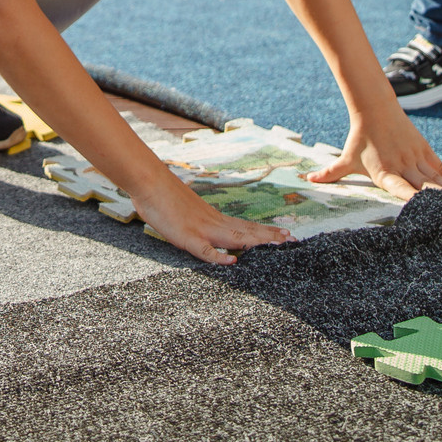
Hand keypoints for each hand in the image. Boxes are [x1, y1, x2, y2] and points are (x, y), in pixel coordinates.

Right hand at [130, 175, 294, 264]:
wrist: (149, 181)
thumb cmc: (163, 195)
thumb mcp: (185, 210)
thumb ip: (196, 219)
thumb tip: (201, 224)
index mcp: (212, 217)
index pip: (244, 225)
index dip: (264, 230)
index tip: (283, 233)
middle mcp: (212, 222)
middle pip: (246, 230)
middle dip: (270, 235)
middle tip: (293, 238)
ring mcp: (201, 229)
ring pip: (234, 237)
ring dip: (257, 241)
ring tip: (277, 243)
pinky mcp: (186, 236)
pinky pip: (204, 250)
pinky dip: (218, 256)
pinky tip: (232, 261)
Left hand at [308, 113, 441, 200]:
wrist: (374, 109)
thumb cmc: (359, 138)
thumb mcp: (346, 158)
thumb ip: (330, 173)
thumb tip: (308, 181)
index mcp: (384, 172)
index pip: (399, 188)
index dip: (410, 198)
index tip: (420, 207)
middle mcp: (401, 166)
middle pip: (422, 186)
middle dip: (435, 200)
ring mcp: (414, 156)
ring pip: (433, 176)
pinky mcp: (422, 148)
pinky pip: (438, 165)